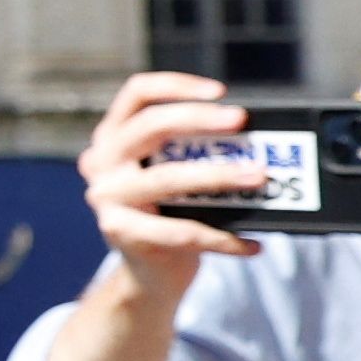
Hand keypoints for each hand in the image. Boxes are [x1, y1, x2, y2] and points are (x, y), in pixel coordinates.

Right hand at [77, 71, 266, 300]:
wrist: (147, 274)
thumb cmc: (170, 215)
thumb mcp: (172, 173)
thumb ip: (193, 152)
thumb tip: (256, 136)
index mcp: (112, 138)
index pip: (136, 94)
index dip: (177, 86)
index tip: (220, 92)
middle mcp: (101, 163)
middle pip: (149, 127)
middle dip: (200, 119)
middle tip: (242, 120)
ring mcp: (107, 199)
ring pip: (167, 179)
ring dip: (219, 176)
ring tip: (259, 177)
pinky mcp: (122, 233)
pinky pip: (182, 232)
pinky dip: (223, 239)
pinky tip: (253, 244)